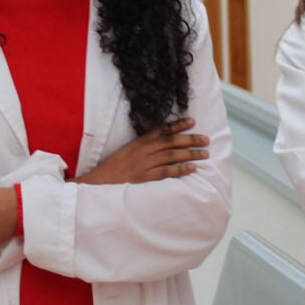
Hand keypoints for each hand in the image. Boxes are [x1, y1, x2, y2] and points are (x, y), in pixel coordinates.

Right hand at [74, 117, 208, 184]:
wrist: (98, 183)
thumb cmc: (113, 169)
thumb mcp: (127, 152)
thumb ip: (142, 147)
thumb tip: (161, 143)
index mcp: (138, 143)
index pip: (161, 130)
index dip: (178, 125)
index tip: (193, 121)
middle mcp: (142, 151)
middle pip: (170, 142)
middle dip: (190, 139)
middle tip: (206, 139)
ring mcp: (143, 164)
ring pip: (171, 155)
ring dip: (190, 153)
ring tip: (204, 153)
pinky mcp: (144, 178)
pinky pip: (165, 172)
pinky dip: (180, 169)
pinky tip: (192, 168)